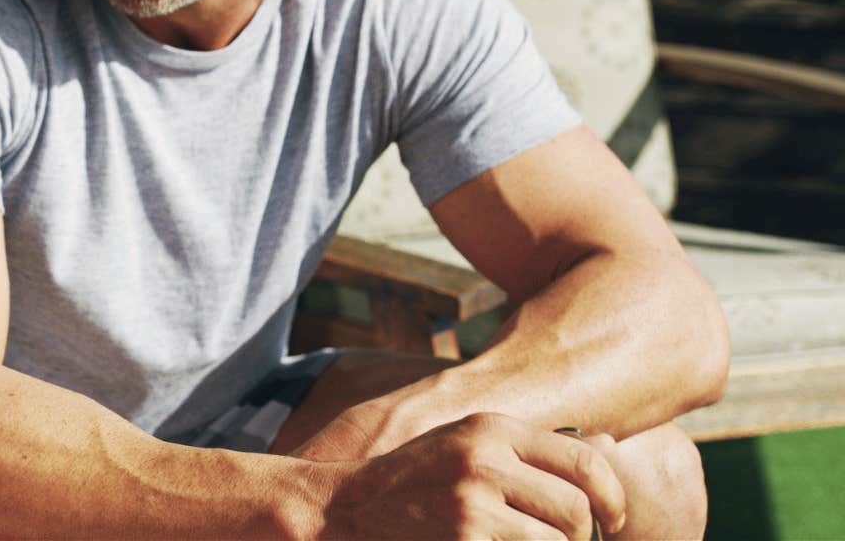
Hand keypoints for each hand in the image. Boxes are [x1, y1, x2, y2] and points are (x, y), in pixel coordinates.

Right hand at [325, 413, 626, 539]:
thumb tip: (608, 450)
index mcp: (491, 428)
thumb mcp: (467, 445)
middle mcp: (483, 459)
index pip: (585, 462)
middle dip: (581, 538)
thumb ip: (528, 450)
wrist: (345, 508)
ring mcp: (470, 503)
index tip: (613, 520)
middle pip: (575, 511)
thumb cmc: (415, 480)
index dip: (612, 498)